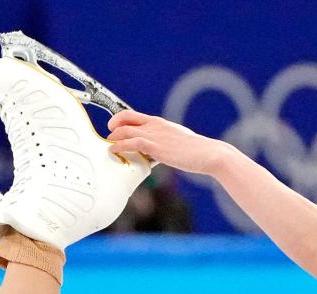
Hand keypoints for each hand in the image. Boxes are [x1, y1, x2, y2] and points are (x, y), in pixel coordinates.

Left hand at [106, 110, 226, 174]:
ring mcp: (154, 135)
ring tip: (109, 145)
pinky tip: (113, 150)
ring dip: (114, 137)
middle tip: (109, 135)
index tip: (115, 126)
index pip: (134, 115)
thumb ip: (165, 145)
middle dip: (114, 126)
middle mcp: (155, 125)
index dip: (121, 119)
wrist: (208, 153)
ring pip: (125, 129)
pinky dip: (119, 145)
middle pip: (126, 118)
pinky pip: (131, 142)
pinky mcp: (155, 146)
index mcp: (160, 122)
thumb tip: (159, 154)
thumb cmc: (197, 151)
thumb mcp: (178, 143)